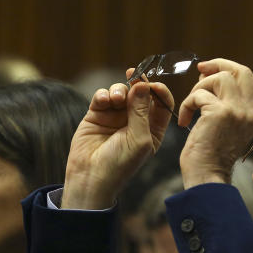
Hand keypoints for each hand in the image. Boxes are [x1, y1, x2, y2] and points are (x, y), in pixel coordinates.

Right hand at [62, 79, 172, 209]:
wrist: (90, 176)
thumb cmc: (120, 163)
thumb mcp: (139, 138)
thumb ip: (142, 111)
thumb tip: (142, 84)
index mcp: (153, 129)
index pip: (162, 103)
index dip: (159, 91)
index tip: (152, 85)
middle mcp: (136, 121)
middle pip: (141, 93)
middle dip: (138, 83)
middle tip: (133, 75)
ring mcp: (116, 116)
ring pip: (121, 91)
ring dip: (119, 90)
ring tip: (115, 99)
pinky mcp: (97, 114)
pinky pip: (103, 96)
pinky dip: (103, 94)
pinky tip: (103, 101)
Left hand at [178, 59, 252, 186]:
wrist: (207, 178)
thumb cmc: (211, 158)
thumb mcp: (229, 131)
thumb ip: (229, 107)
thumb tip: (212, 79)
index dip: (232, 71)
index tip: (212, 75)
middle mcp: (250, 112)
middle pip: (242, 71)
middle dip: (219, 65)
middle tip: (200, 72)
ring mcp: (237, 111)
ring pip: (221, 77)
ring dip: (199, 87)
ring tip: (191, 106)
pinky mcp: (219, 113)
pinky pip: (199, 94)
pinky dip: (187, 105)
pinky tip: (184, 122)